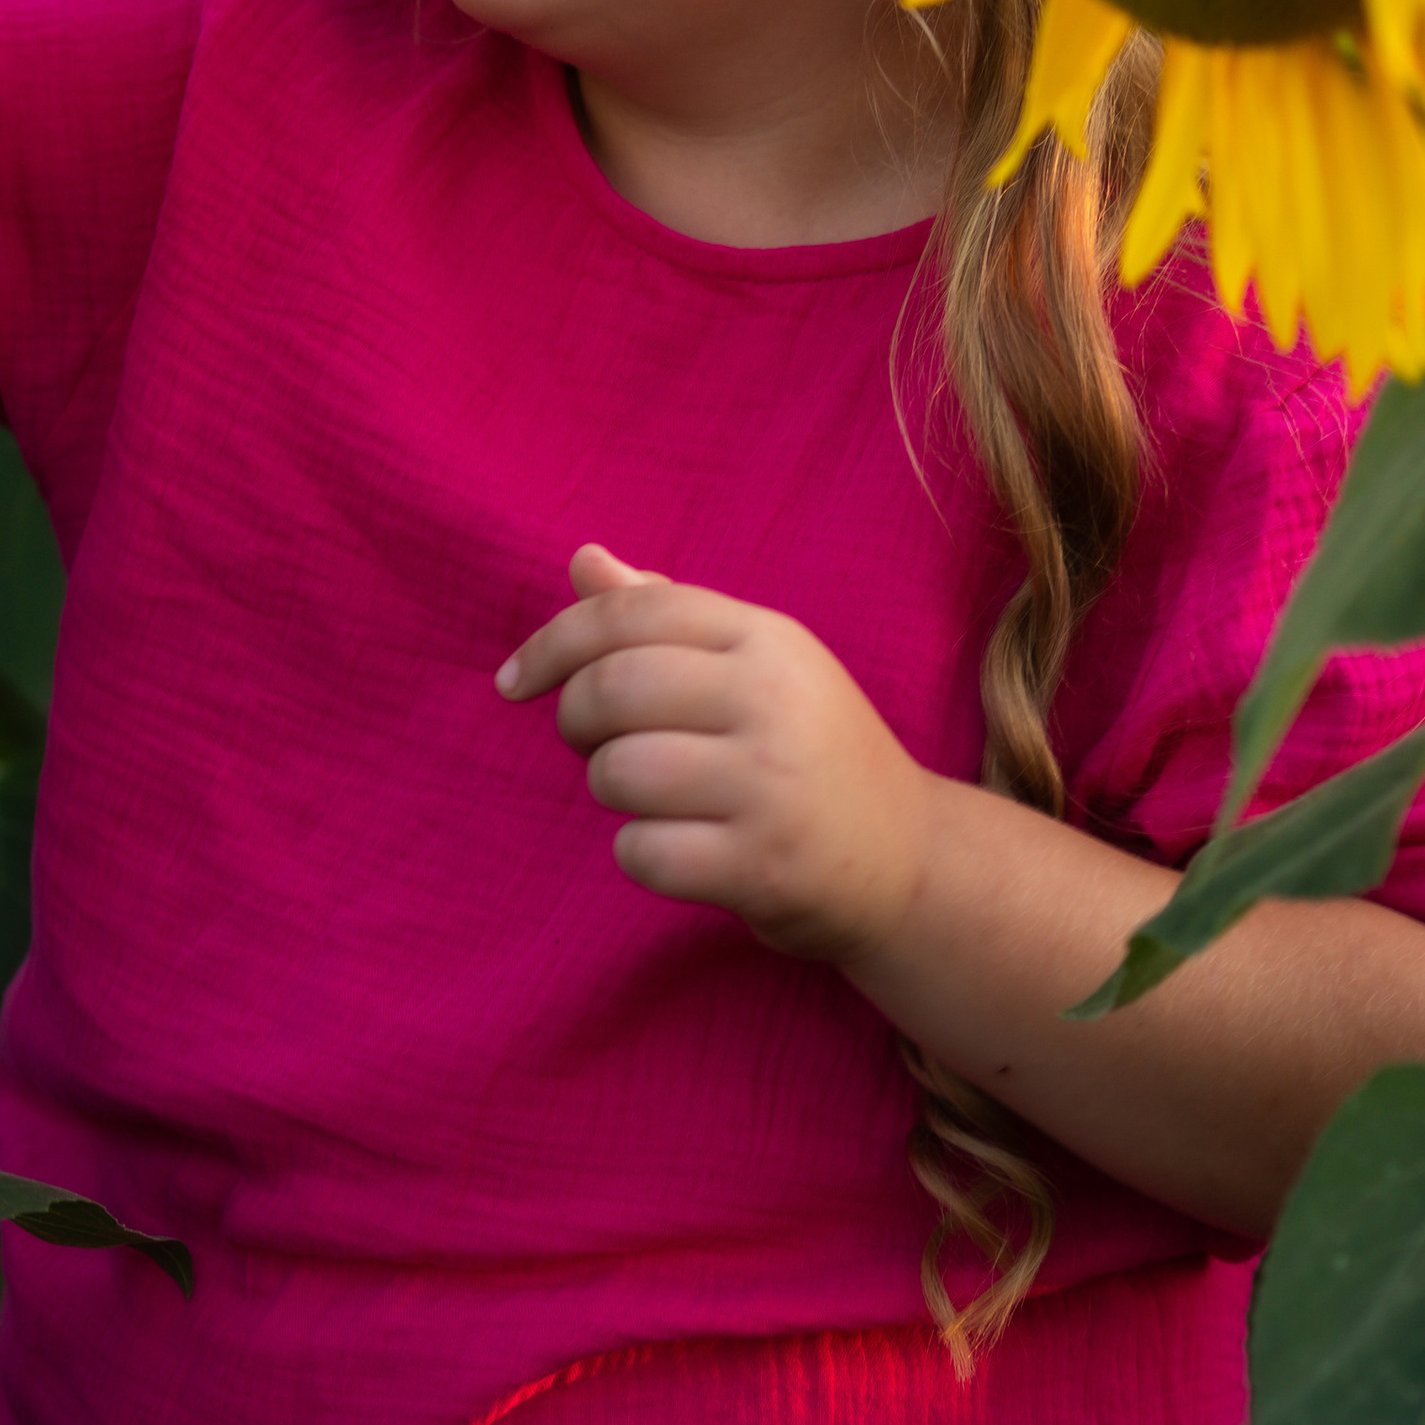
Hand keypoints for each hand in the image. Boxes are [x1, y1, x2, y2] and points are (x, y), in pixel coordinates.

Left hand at [498, 543, 938, 959]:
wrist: (911, 860)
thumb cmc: (810, 753)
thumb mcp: (758, 666)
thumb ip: (667, 615)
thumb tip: (582, 559)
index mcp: (767, 637)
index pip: (629, 614)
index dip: (552, 642)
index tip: (514, 681)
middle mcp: (773, 700)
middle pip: (610, 690)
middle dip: (575, 721)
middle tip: (593, 745)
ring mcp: (771, 785)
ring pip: (618, 773)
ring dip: (611, 790)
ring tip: (655, 796)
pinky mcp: (763, 865)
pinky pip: (643, 852)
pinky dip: (641, 855)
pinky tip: (682, 850)